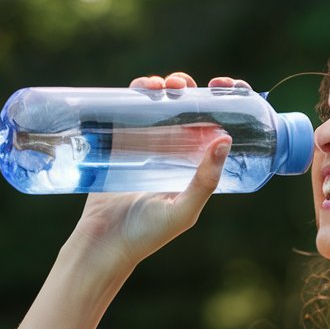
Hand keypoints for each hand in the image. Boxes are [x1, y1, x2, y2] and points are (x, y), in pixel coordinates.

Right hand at [67, 72, 248, 272]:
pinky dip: (140, 92)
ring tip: (167, 85)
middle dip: (195, 90)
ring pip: (164, 105)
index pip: (219, 127)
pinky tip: (144, 87)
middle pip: (192, 110)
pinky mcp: (122, 142)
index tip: (227, 88)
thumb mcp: (183, 210)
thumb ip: (205, 181)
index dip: (228, 104)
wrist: (101, 243)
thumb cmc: (146, 234)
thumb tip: (225, 140)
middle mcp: (177, 154)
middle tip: (190, 86)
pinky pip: (133, 110)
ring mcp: (149, 146)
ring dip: (168, 86)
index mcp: (198, 167)